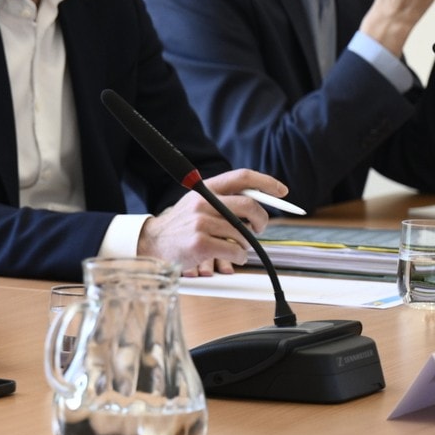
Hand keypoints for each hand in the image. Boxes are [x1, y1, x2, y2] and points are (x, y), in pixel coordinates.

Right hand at [136, 169, 283, 275]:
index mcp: (205, 189)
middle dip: (262, 220)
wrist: (152, 242)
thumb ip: (223, 198)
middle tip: (260, 228)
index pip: (242, 177)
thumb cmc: (181, 225)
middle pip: (249, 205)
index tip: (282, 191)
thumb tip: (258, 201)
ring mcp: (201, 223)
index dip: (266, 182)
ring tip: (237, 246)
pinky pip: (235, 251)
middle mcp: (203, 202)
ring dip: (247, 243)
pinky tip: (231, 256)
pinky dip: (239, 257)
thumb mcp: (197, 202)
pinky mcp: (200, 243)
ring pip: (244, 233)